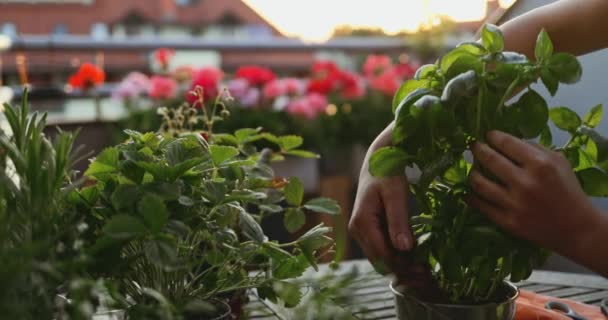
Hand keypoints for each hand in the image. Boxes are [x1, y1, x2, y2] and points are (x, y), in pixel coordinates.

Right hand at [349, 123, 435, 290]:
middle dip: (403, 271)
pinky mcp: (369, 229)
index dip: (403, 267)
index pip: (382, 255)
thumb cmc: (387, 171)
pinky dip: (398, 256)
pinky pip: (382, 249)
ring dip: (401, 266)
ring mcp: (361, 231)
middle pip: (380, 261)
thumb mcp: (395, 193)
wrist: (379, 157)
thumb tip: (404, 249)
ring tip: (425, 270)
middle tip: (429, 276)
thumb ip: (399, 220)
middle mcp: (357, 230)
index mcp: (362, 222)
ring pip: (381, 258)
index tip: (425, 271)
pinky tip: (416, 258)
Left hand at [468, 130, 605, 259]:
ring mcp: (514, 204)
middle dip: (478, 150)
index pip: (507, 143)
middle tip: (474, 147)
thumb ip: (535, 148)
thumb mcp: (559, 162)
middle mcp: (524, 182)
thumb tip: (509, 140)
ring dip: (472, 173)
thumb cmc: (568, 191)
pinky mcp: (507, 221)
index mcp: (540, 165)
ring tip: (473, 170)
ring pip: (479, 183)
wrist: (576, 228)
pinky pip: (481, 206)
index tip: (487, 135)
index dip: (493, 137)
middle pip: (490, 160)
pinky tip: (469, 193)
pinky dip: (472, 198)